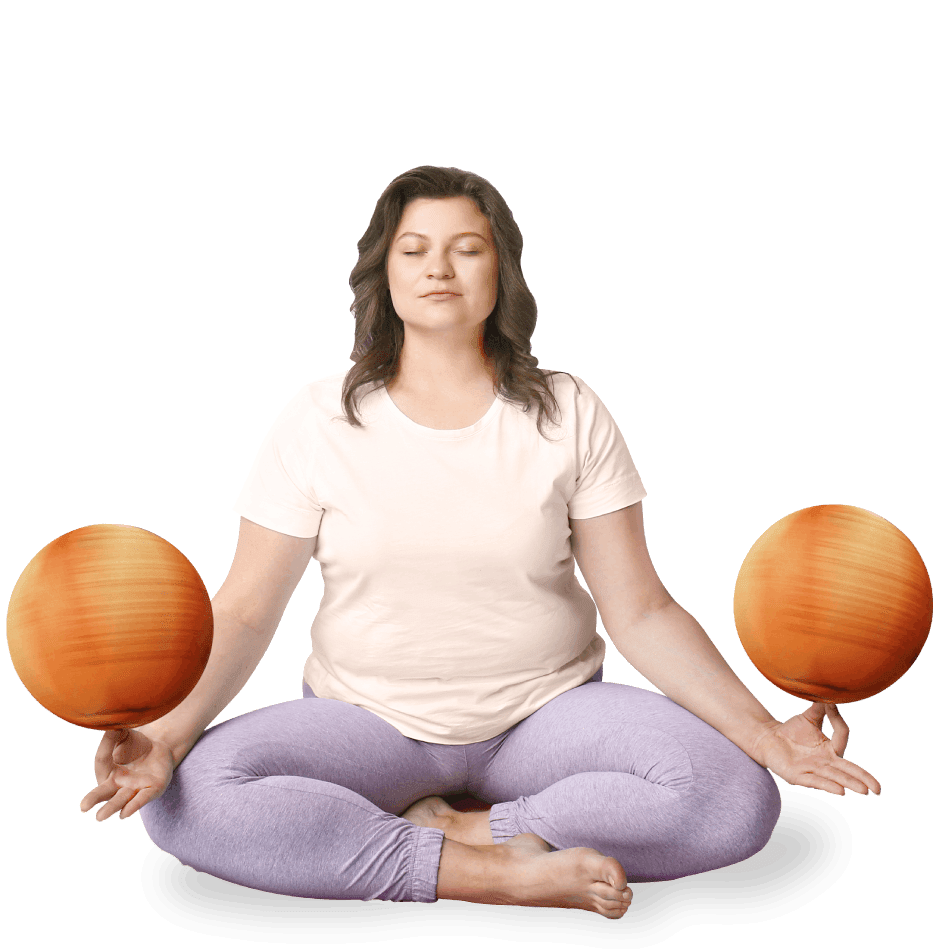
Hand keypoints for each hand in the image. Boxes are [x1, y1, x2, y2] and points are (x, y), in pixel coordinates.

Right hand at [78, 727, 174, 821]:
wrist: (160, 750)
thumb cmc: (136, 747)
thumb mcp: (124, 736)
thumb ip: (114, 734)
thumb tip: (108, 725)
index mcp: (108, 771)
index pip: (102, 762)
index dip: (104, 751)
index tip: (106, 745)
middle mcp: (118, 784)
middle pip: (103, 792)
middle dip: (93, 799)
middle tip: (83, 807)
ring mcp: (134, 789)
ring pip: (120, 801)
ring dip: (111, 808)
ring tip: (99, 817)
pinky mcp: (151, 790)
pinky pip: (141, 799)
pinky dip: (133, 806)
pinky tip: (125, 814)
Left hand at [751, 702, 881, 797]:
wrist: (768, 738)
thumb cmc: (791, 730)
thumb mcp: (808, 717)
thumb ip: (820, 706)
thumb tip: (831, 694)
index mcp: (829, 748)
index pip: (841, 737)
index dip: (837, 720)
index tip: (830, 706)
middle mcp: (825, 761)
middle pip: (848, 770)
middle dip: (863, 778)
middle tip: (878, 789)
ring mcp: (813, 770)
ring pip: (834, 777)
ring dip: (849, 783)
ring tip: (864, 790)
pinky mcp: (798, 776)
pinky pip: (815, 781)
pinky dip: (827, 785)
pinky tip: (840, 791)